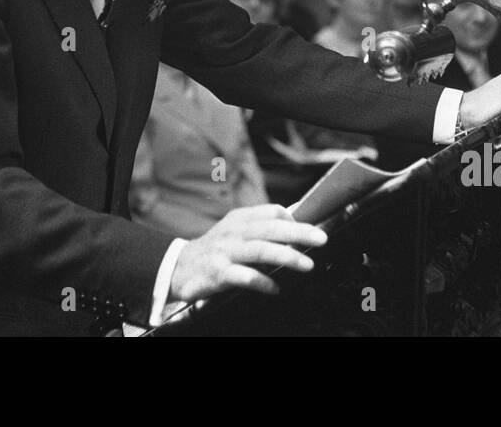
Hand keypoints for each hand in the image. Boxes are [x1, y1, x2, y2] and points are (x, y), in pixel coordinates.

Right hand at [169, 204, 326, 303]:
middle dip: (299, 233)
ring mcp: (226, 252)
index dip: (293, 219)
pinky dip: (262, 282)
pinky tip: (275, 288)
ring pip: (260, 250)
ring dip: (286, 256)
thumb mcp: (236, 230)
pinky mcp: (218, 273)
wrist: (179, 267)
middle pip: (270, 228)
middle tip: (322, 239)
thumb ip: (262, 225)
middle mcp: (234, 232)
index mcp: (240, 219)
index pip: (271, 211)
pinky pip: (243, 276)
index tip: (310, 231)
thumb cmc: (216, 249)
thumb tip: (295, 217)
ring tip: (307, 264)